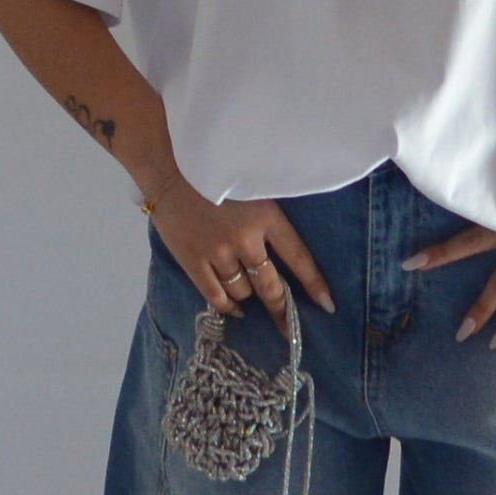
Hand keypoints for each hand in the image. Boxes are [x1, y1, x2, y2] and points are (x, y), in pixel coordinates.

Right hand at [148, 176, 335, 324]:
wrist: (169, 165)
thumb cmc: (216, 172)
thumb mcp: (253, 187)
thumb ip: (268, 217)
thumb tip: (282, 253)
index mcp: (266, 216)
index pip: (298, 257)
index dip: (314, 284)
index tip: (327, 305)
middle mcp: (245, 239)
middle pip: (270, 286)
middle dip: (281, 309)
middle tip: (288, 329)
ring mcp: (218, 252)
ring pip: (243, 292)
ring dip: (249, 299)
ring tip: (251, 300)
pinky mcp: (193, 261)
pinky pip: (215, 296)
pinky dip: (228, 306)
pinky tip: (235, 310)